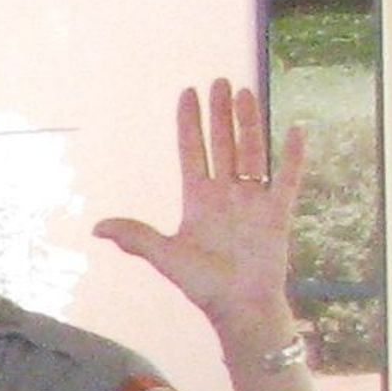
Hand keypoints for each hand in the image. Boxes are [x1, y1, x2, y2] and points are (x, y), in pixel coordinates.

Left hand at [91, 80, 308, 357]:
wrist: (239, 309)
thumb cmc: (203, 286)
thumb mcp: (166, 257)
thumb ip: (136, 237)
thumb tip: (96, 227)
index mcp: (198, 200)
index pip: (192, 151)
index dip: (190, 123)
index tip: (188, 92)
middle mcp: (226, 195)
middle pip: (224, 144)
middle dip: (221, 114)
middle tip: (220, 81)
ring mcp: (253, 201)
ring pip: (252, 152)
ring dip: (250, 123)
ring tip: (246, 93)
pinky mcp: (278, 213)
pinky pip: (287, 178)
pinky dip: (291, 156)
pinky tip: (295, 129)